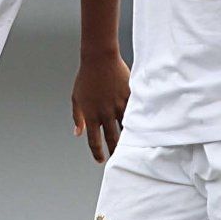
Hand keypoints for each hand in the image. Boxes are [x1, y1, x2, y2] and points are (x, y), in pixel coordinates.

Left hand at [72, 48, 129, 162]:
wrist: (99, 59)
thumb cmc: (86, 78)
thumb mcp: (76, 98)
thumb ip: (78, 117)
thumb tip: (78, 133)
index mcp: (91, 115)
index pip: (94, 140)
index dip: (98, 153)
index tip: (101, 160)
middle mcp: (105, 113)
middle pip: (113, 139)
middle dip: (116, 152)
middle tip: (119, 160)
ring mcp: (119, 105)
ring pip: (127, 128)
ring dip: (130, 139)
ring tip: (133, 148)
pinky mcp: (130, 97)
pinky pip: (136, 113)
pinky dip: (139, 122)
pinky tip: (144, 129)